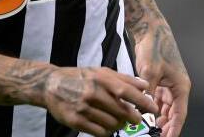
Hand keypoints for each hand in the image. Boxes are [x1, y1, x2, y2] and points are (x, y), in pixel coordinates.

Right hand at [42, 66, 158, 136]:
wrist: (50, 85)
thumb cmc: (79, 77)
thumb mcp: (100, 72)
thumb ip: (123, 79)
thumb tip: (145, 85)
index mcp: (100, 79)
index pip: (127, 92)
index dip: (143, 102)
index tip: (154, 108)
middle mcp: (93, 93)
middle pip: (122, 112)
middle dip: (133, 118)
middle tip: (135, 118)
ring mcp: (84, 108)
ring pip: (113, 124)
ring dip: (119, 125)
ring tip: (116, 120)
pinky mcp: (76, 121)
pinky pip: (100, 132)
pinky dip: (106, 131)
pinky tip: (104, 125)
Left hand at [134, 23, 190, 136]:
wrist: (149, 29)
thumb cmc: (154, 47)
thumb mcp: (150, 71)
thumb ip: (148, 92)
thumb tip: (143, 110)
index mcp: (181, 86)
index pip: (180, 114)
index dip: (174, 128)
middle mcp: (176, 87)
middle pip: (173, 113)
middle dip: (165, 126)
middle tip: (155, 136)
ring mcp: (167, 84)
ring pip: (164, 107)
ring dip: (158, 118)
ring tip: (148, 129)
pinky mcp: (158, 80)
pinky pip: (157, 99)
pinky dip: (152, 107)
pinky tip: (143, 114)